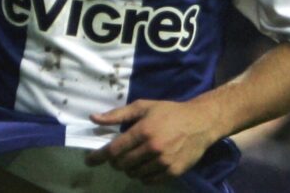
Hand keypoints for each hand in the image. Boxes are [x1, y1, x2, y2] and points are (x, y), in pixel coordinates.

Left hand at [85, 99, 216, 184]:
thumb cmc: (169, 112)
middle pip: (122, 164)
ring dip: (129, 169)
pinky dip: (143, 176)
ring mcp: (164, 162)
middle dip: (116, 162)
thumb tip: (93, 119)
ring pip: (135, 174)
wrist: (200, 122)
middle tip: (119, 155)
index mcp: (143, 130)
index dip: (98, 157)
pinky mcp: (174, 172)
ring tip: (135, 159)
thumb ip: (117, 115)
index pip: (114, 149)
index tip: (89, 161)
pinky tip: (146, 166)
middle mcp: (153, 148)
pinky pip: (149, 181)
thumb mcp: (143, 107)